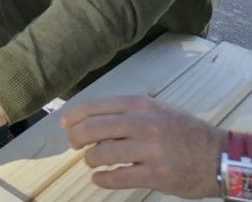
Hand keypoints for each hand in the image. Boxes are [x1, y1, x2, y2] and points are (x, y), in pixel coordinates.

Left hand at [61, 96, 226, 197]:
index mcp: (140, 105)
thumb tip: (84, 119)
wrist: (218, 156)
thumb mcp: (155, 109)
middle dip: (76, 138)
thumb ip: (124, 112)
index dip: (74, 116)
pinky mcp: (156, 174)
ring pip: (101, 153)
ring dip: (90, 159)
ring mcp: (150, 150)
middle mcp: (143, 124)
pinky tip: (99, 178)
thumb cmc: (181, 131)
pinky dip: (102, 179)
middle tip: (73, 145)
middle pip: (93, 129)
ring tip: (92, 161)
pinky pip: (118, 177)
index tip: (64, 124)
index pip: (94, 106)